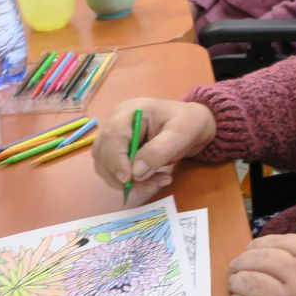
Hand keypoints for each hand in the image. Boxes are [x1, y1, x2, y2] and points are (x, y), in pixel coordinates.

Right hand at [91, 98, 216, 205]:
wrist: (192, 125)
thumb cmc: (188, 123)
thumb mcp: (181, 133)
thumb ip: (159, 151)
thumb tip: (136, 172)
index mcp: (129, 111)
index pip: (112, 136)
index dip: (116, 160)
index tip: (129, 179)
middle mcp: (116, 122)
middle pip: (103, 153)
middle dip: (122, 175)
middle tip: (151, 185)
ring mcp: (114, 137)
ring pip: (105, 166)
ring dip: (126, 182)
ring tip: (156, 182)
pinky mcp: (117, 151)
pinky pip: (114, 172)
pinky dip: (130, 182)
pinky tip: (151, 181)